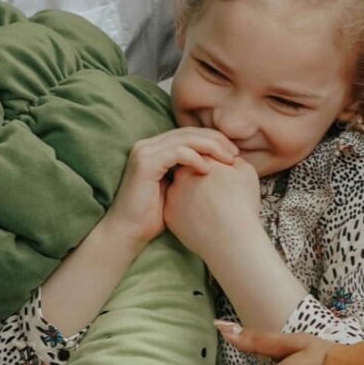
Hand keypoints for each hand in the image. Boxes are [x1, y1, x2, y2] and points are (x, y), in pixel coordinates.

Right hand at [104, 128, 238, 243]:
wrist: (129, 231)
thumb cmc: (152, 216)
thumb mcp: (175, 188)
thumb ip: (188, 172)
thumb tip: (215, 165)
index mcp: (154, 148)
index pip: (188, 134)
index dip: (213, 140)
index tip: (232, 153)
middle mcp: (147, 145)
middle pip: (189, 133)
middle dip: (215, 140)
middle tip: (234, 153)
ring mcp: (144, 152)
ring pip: (185, 139)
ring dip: (210, 147)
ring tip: (228, 160)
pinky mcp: (145, 163)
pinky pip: (177, 153)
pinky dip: (195, 158)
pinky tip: (208, 170)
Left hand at [161, 155, 261, 260]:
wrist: (232, 237)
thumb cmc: (242, 204)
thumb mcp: (247, 173)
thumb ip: (235, 160)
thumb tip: (229, 161)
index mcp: (201, 161)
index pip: (203, 158)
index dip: (215, 169)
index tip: (222, 181)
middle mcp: (182, 175)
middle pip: (189, 173)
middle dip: (199, 180)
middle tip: (215, 195)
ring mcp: (173, 195)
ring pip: (180, 192)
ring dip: (191, 196)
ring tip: (209, 209)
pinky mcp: (169, 215)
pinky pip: (176, 210)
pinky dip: (186, 213)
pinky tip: (201, 220)